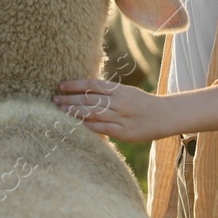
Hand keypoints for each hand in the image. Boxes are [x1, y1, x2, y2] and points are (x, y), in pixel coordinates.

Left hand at [52, 78, 166, 141]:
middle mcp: (118, 102)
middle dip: (70, 99)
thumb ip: (108, 92)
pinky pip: (102, 129)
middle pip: (89, 99)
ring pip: (93, 114)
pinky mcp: (124, 132)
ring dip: (74, 112)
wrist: (164, 115)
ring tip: (60, 111)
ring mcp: (121, 117)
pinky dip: (88, 126)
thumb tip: (85, 91)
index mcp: (118, 90)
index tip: (61, 85)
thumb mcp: (126, 92)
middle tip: (54, 99)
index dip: (75, 85)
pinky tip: (76, 125)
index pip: (92, 85)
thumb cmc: (141, 103)